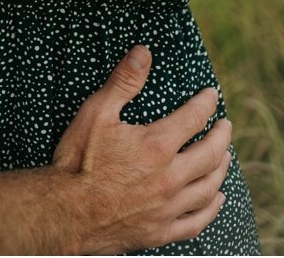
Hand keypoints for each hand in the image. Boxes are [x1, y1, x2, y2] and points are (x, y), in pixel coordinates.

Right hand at [51, 46, 232, 252]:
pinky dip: (210, 209)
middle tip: (225, 126)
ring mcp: (166, 207)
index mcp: (158, 146)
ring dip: (221, 169)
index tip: (211, 96)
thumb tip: (143, 52)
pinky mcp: (158, 232)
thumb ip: (122, 82)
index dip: (207, 102)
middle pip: (212, 153)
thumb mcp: (95, 114)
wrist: (58, 214)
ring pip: (208, 187)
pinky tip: (216, 200)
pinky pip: (195, 222)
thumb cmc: (75, 163)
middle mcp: (169, 178)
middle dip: (222, 135)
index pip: (196, 117)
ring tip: (225, 157)